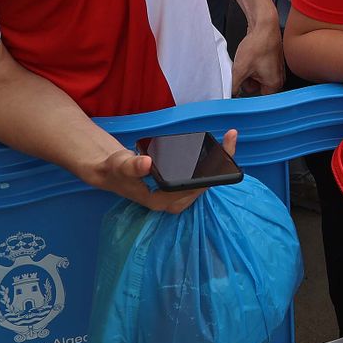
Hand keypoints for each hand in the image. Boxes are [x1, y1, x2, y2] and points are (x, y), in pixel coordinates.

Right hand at [93, 129, 237, 212]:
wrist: (112, 172)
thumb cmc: (116, 170)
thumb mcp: (122, 165)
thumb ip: (133, 166)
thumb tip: (147, 163)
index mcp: (162, 201)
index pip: (193, 190)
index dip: (209, 175)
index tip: (220, 156)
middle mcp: (173, 202)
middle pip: (203, 186)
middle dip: (219, 166)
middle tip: (230, 141)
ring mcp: (176, 196)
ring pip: (203, 183)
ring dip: (217, 164)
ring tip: (229, 141)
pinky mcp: (178, 188)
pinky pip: (198, 178)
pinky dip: (209, 165)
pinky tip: (219, 150)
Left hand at [231, 22, 283, 96]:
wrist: (264, 25)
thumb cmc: (258, 44)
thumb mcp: (240, 69)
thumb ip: (233, 86)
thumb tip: (229, 96)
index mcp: (275, 84)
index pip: (258, 99)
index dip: (246, 93)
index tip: (239, 87)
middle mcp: (278, 78)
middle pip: (257, 88)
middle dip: (247, 81)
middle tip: (243, 70)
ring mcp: (276, 69)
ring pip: (256, 78)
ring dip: (248, 72)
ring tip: (246, 62)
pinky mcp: (272, 61)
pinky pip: (259, 69)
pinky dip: (252, 65)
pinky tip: (250, 57)